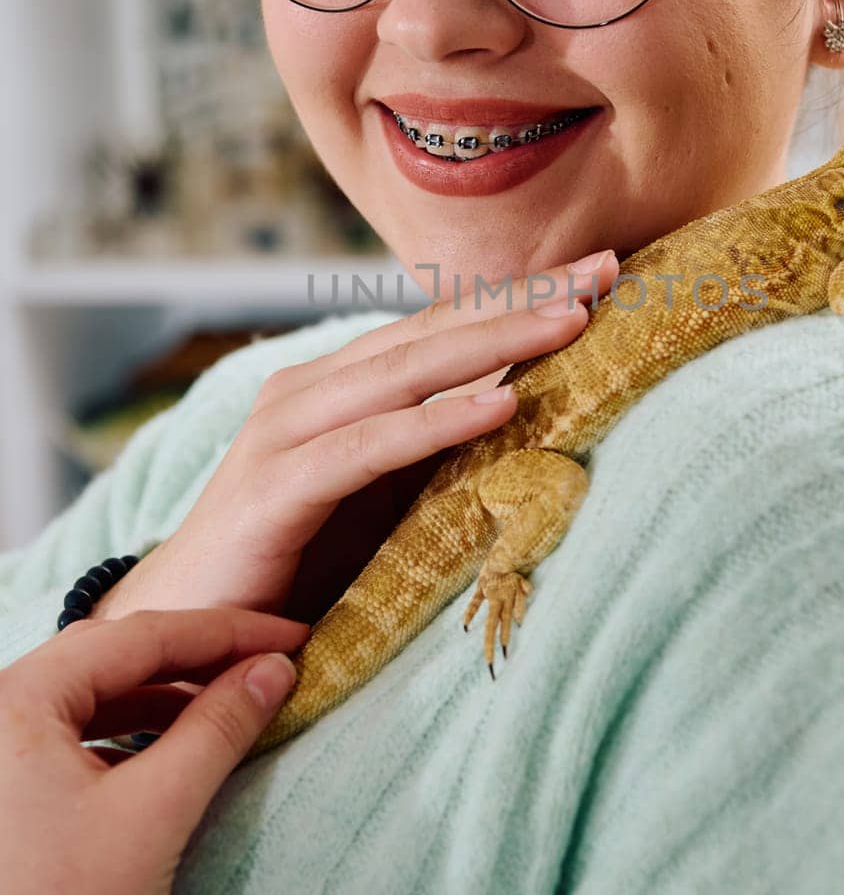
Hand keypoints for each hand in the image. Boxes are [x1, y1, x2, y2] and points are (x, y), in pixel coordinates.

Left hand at [0, 605, 309, 894]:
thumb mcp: (157, 808)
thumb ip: (220, 726)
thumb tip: (275, 669)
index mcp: (14, 701)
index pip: (137, 636)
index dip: (225, 631)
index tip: (291, 635)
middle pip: (111, 657)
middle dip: (196, 656)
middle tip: (269, 658)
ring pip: (93, 692)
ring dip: (166, 693)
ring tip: (233, 699)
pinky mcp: (4, 789)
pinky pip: (74, 731)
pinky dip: (133, 727)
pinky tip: (177, 741)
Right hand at [92, 250, 618, 626]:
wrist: (187, 625)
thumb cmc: (294, 560)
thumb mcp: (381, 491)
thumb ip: (434, 445)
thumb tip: (528, 407)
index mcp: (336, 383)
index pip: (439, 325)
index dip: (518, 296)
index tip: (602, 271)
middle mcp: (307, 390)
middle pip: (430, 332)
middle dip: (520, 301)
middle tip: (605, 270)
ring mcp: (284, 432)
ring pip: (404, 373)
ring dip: (494, 342)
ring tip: (572, 319)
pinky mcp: (274, 487)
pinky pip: (368, 447)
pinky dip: (435, 423)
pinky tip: (499, 405)